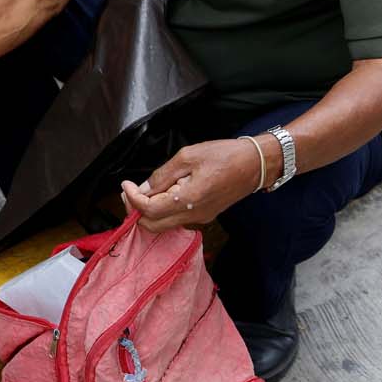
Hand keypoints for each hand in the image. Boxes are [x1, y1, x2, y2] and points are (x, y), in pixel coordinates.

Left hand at [120, 138, 261, 231]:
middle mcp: (194, 215)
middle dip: (135, 209)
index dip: (132, 199)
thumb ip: (163, 175)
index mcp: (189, 199)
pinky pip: (176, 220)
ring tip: (143, 191)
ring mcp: (200, 218)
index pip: (149, 210)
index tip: (126, 185)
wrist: (256, 164)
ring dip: (148, 212)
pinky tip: (161, 194)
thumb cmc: (225, 156)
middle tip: (130, 191)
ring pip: (163, 225)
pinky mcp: (205, 215)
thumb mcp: (188, 157)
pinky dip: (162, 211)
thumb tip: (144, 188)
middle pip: (152, 225)